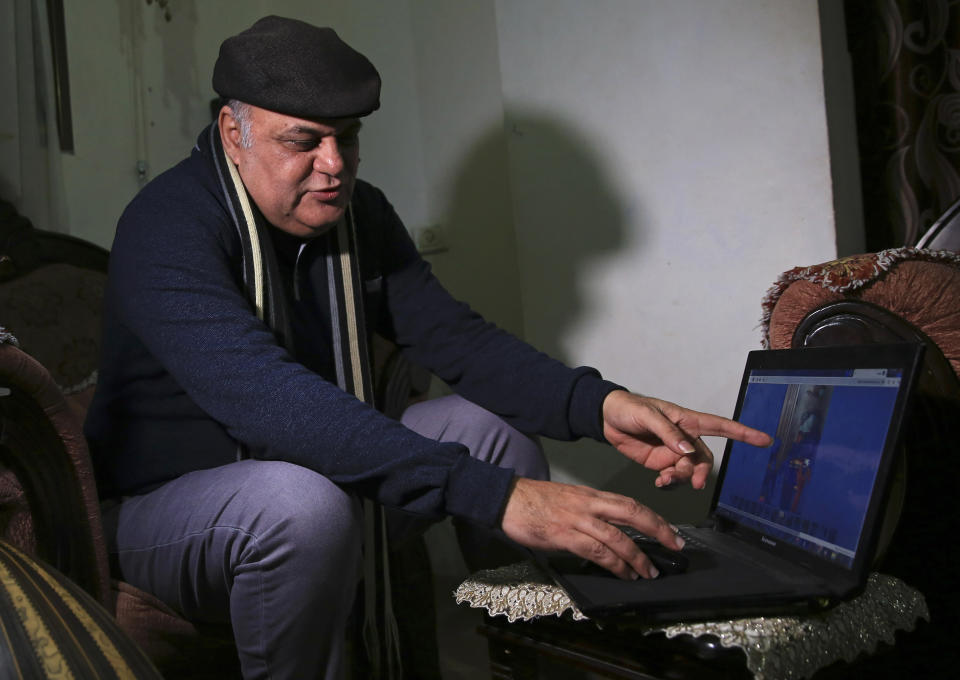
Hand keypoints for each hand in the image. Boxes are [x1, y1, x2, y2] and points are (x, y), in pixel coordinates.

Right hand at [500, 477, 682, 579]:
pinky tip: (624, 574)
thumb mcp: (568, 499)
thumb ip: (589, 511)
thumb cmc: (534, 501)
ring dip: (637, 557)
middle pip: (632, 514)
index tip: (670, 531)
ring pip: (618, 537)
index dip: (654, 517)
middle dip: (658, 530)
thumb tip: (608, 530)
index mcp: (591, 495)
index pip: (630, 503)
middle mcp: (589, 504)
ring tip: (649, 572)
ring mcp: (578, 519)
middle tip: (675, 546)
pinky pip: (596, 551)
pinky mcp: (565, 535)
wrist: (507, 499)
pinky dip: (614, 564)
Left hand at [602, 390, 772, 488]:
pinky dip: (670, 482)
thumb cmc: (629, 407)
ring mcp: (673, 452)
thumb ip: (668, 432)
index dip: (743, 432)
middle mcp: (684, 437)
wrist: (606, 418)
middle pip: (704, 458)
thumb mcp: (648, 415)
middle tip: (693, 481)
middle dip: (701, 471)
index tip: (764, 439)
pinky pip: (673, 476)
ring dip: (682, 477)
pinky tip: (661, 481)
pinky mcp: (660, 462)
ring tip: (665, 478)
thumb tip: (687, 450)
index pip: (720, 426)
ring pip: (689, 470)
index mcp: (687, 420)